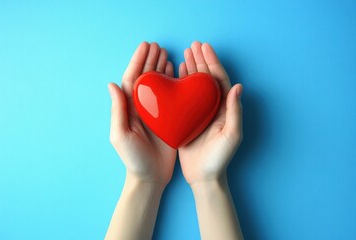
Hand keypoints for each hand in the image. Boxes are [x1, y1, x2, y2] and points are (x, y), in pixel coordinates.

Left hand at [108, 42, 176, 184]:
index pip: (132, 79)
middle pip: (145, 78)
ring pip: (158, 84)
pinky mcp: (169, 119)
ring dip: (161, 68)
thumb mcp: (121, 135)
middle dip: (150, 61)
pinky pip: (170, 96)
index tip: (145, 46)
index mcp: (129, 108)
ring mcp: (156, 112)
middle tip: (158, 46)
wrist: (150, 177)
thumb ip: (118, 110)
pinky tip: (175, 72)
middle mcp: (142, 107)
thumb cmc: (133, 159)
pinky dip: (172, 83)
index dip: (138, 61)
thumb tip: (112, 84)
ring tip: (166, 53)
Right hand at [178, 41, 242, 183]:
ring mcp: (199, 112)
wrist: (203, 176)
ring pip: (195, 86)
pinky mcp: (187, 119)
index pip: (219, 80)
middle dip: (201, 61)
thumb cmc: (219, 158)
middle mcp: (212, 107)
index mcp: (224, 109)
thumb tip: (238, 86)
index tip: (205, 48)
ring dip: (191, 69)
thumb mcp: (231, 135)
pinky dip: (181, 84)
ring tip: (184, 54)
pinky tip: (176, 74)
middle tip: (193, 46)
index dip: (213, 62)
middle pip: (206, 79)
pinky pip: (184, 97)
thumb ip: (234, 111)